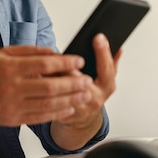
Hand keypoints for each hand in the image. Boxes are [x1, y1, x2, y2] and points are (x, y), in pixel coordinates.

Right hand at [0, 45, 93, 125]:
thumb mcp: (4, 53)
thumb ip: (30, 51)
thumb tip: (53, 52)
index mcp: (10, 68)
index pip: (44, 64)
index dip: (65, 63)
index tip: (78, 61)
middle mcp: (12, 87)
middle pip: (50, 86)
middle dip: (73, 83)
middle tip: (86, 80)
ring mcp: (13, 105)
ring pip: (48, 104)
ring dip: (70, 99)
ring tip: (84, 94)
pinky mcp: (14, 119)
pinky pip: (40, 117)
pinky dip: (57, 113)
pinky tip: (69, 108)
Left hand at [50, 33, 120, 149]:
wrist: (83, 120)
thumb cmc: (93, 93)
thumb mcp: (105, 77)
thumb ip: (110, 63)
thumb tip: (118, 48)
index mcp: (106, 87)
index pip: (107, 68)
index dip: (103, 52)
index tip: (98, 37)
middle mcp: (95, 99)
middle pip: (80, 80)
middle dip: (69, 66)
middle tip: (60, 53)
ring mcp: (80, 108)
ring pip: (64, 91)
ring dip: (53, 77)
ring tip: (44, 63)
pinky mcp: (65, 115)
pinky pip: (53, 100)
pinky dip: (44, 88)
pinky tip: (38, 77)